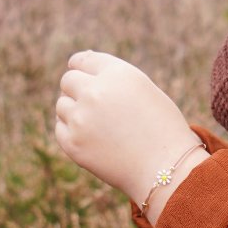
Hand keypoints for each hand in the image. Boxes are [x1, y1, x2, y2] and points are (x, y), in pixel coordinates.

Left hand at [55, 50, 202, 203]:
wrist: (167, 168)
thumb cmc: (163, 129)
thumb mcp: (146, 91)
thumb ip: (114, 77)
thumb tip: (77, 63)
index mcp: (118, 74)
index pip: (83, 60)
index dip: (81, 67)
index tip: (83, 76)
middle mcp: (96, 91)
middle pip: (68, 81)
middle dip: (78, 90)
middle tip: (95, 107)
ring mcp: (81, 118)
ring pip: (62, 105)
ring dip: (75, 112)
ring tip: (101, 127)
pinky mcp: (72, 143)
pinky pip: (60, 129)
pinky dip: (72, 132)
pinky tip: (94, 140)